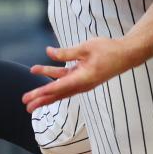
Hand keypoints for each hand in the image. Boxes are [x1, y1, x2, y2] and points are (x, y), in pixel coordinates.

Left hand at [23, 38, 141, 112]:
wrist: (126, 55)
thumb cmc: (108, 50)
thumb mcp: (86, 48)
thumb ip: (66, 52)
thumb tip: (49, 53)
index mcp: (82, 78)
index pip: (58, 87)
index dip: (43, 92)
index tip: (31, 97)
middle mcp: (81, 84)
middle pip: (57, 94)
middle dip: (41, 99)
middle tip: (26, 105)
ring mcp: (82, 82)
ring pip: (59, 89)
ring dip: (44, 91)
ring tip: (29, 96)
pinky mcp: (83, 77)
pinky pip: (65, 80)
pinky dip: (53, 78)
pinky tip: (41, 71)